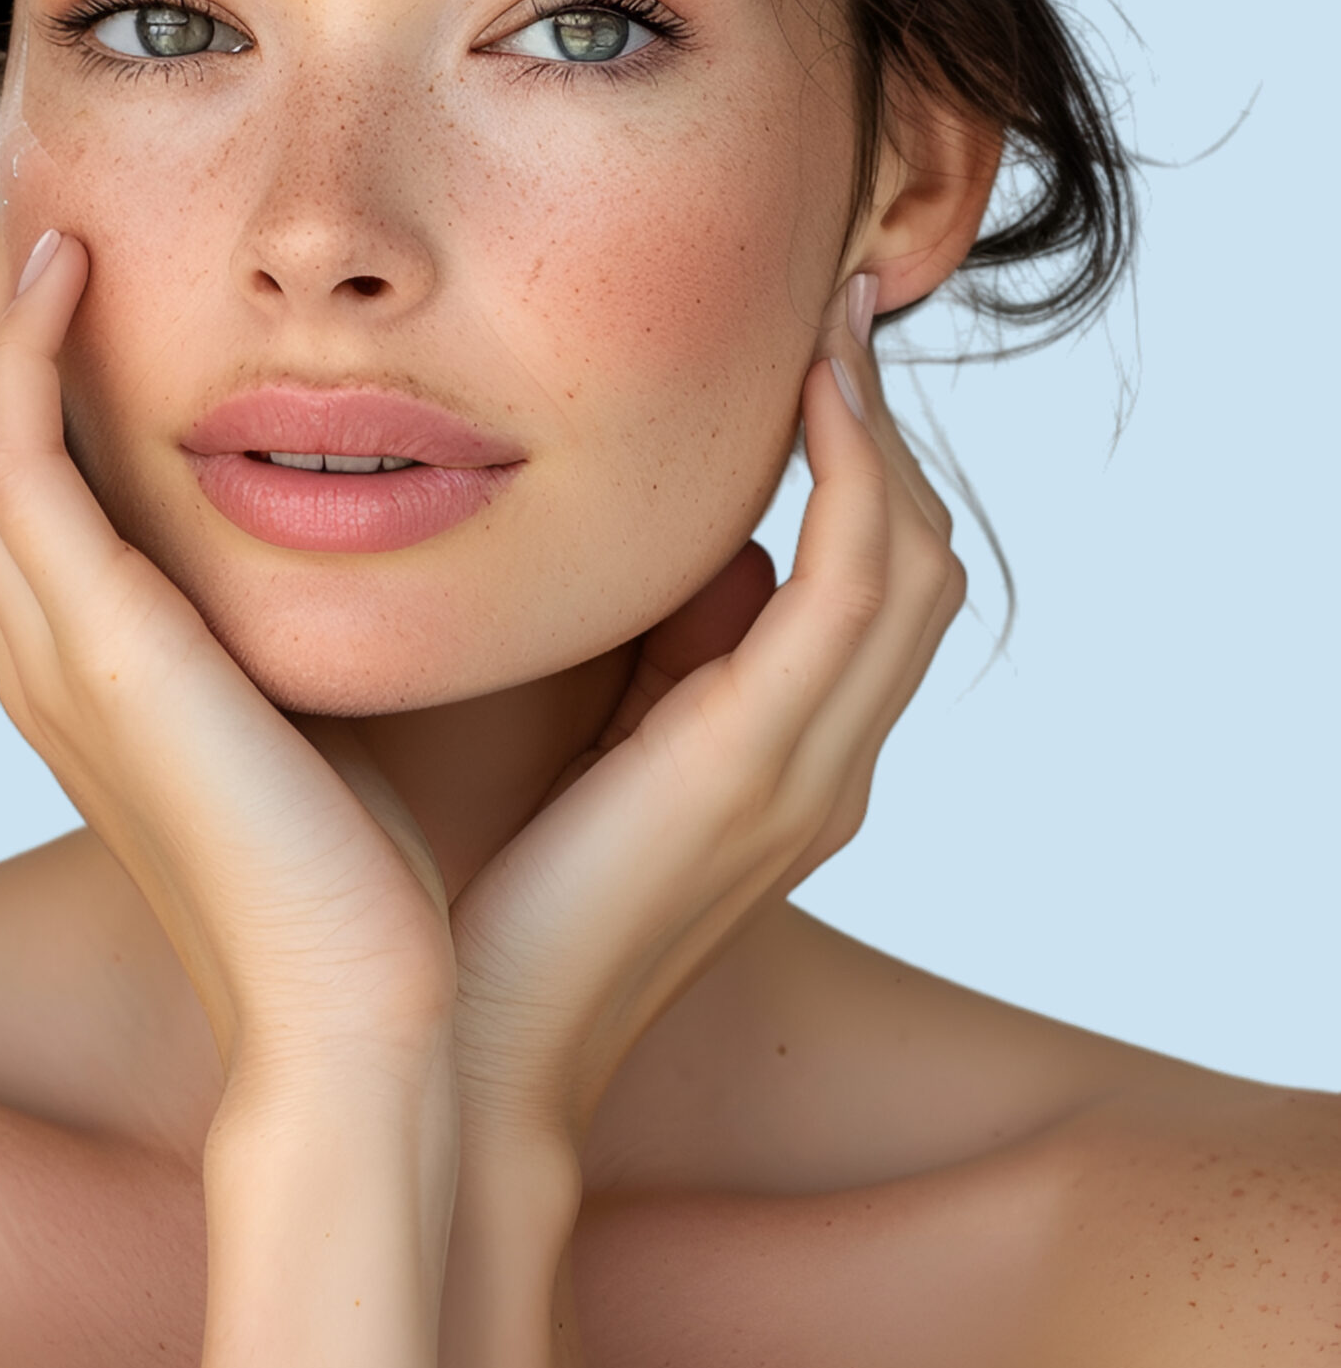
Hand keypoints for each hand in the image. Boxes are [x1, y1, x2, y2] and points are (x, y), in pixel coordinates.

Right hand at [0, 226, 455, 1080]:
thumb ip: (316, 608)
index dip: (20, 350)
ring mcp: (47, 654)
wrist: (370, 1018)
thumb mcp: (330, 703)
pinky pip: (6, 461)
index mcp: (85, 665)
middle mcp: (39, 652)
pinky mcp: (93, 652)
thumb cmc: (383, 876)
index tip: (97, 251)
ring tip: (64, 209)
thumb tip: (398, 504)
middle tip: (63, 202)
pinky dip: (23, 351)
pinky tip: (79, 269)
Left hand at [449, 284, 965, 1150]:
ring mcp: (807, 770)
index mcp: (782, 766)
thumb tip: (662, 546)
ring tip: (829, 321)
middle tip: (834, 309)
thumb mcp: (575, 747)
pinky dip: (850, 474)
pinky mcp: (759, 764)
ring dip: (879, 429)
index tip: (810, 353)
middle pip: (918, 559)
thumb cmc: (478, 902)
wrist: (448, 1059)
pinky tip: (810, 391)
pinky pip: (853, 581)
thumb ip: (637, 656)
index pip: (868, 585)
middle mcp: (822, 767)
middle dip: (886, 430)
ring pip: (910, 558)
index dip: (859, 464)